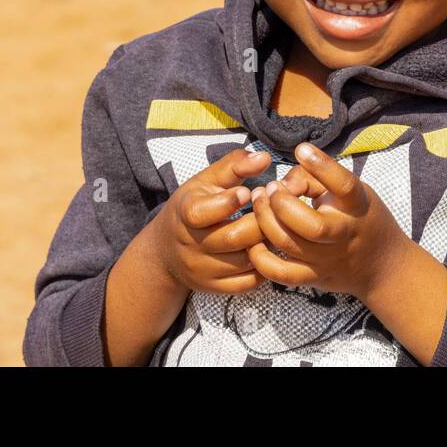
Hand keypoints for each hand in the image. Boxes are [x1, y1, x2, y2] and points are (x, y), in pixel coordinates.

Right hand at [149, 147, 270, 294]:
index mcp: (185, 214)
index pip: (201, 212)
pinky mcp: (215, 289)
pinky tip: (271, 249)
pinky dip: (266, 265)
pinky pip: (249, 282)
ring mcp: (203, 271)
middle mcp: (191, 245)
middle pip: (233, 238)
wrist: (166, 253)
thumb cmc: (193, 206)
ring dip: (268, 243)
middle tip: (278, 208)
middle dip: (261, 221)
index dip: (227, 202)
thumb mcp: (205, 182)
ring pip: (246, 261)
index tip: (248, 192)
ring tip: (280, 227)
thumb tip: (263, 158)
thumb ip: (233, 166)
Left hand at [246, 142, 410, 301]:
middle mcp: (344, 234)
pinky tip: (254, 241)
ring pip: (289, 244)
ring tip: (259, 202)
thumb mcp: (354, 192)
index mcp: (358, 206)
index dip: (322, 166)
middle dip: (281, 203)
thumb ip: (320, 179)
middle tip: (270, 187)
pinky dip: (261, 258)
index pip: (344, 186)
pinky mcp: (314, 277)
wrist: (381, 266)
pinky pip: (281, 273)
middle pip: (311, 225)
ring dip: (265, 220)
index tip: (301, 149)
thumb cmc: (361, 218)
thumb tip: (285, 182)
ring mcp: (328, 259)